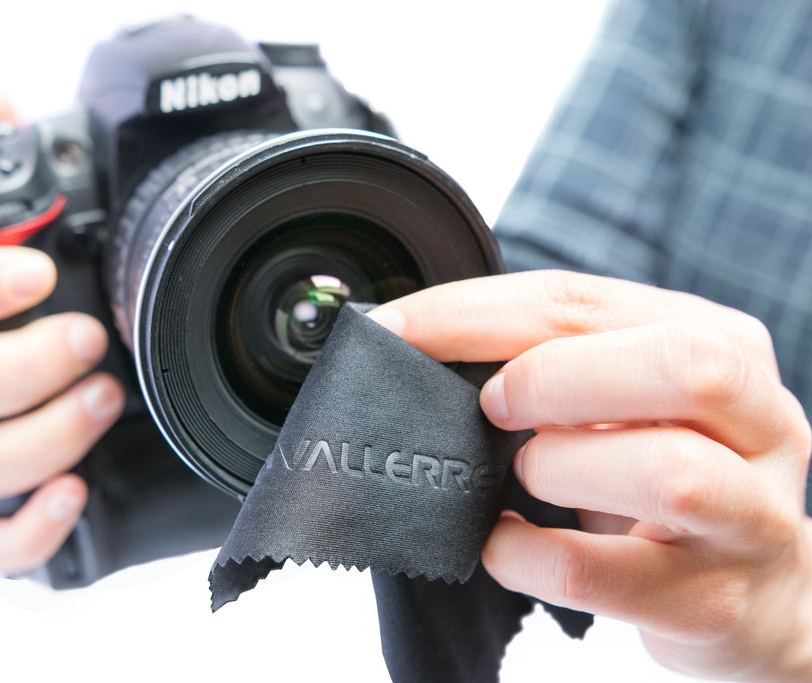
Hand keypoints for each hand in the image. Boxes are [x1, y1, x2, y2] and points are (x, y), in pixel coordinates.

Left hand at [368, 270, 811, 681]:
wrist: (759, 593)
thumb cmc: (670, 474)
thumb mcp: (628, 400)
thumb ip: (557, 362)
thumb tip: (421, 345)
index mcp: (721, 346)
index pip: (585, 304)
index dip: (472, 314)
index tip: (393, 330)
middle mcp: (758, 423)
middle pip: (680, 367)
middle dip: (554, 379)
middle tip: (491, 408)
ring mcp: (750, 518)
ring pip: (668, 475)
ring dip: (561, 468)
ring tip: (526, 475)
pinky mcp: (718, 603)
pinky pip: (611, 577)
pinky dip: (533, 556)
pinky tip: (505, 543)